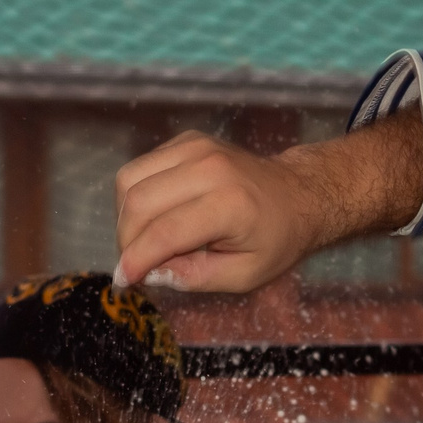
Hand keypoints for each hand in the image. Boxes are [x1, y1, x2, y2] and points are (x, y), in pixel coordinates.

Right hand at [113, 131, 329, 294]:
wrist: (298, 193)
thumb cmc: (276, 239)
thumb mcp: (245, 275)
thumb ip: (195, 277)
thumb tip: (149, 274)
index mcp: (229, 204)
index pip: (164, 232)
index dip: (135, 260)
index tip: (123, 281)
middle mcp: (208, 167)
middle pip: (138, 202)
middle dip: (125, 240)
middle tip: (135, 264)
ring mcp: (195, 147)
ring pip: (129, 179)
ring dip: (126, 217)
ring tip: (144, 241)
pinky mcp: (186, 141)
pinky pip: (140, 168)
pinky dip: (136, 196)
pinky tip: (156, 216)